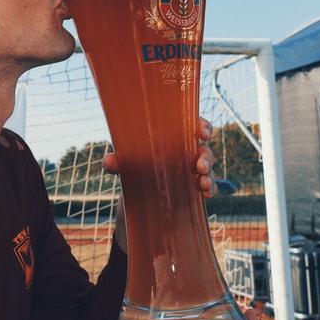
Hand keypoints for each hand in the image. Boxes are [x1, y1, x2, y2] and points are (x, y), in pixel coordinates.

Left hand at [102, 117, 218, 196]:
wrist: (138, 188)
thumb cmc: (135, 164)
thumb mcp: (125, 163)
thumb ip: (117, 161)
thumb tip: (108, 161)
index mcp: (174, 137)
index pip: (193, 125)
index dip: (202, 126)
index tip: (203, 133)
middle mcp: (187, 152)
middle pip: (204, 150)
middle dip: (206, 157)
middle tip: (199, 166)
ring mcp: (193, 170)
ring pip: (209, 170)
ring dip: (209, 176)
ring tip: (202, 184)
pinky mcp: (194, 187)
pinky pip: (210, 187)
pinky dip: (211, 190)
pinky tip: (205, 194)